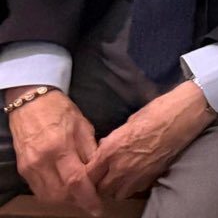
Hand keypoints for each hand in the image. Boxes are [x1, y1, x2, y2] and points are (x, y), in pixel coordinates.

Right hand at [8, 89, 100, 213]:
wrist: (31, 103)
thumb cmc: (60, 110)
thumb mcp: (83, 125)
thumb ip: (91, 150)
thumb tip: (100, 171)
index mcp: (60, 146)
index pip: (76, 180)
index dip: (88, 197)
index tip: (98, 207)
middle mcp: (42, 160)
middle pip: (61, 194)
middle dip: (78, 200)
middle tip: (91, 198)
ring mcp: (30, 166)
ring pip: (49, 196)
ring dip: (66, 200)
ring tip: (79, 193)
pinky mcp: (23, 169)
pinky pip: (39, 190)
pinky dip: (53, 194)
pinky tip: (64, 188)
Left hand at [85, 80, 212, 198]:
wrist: (185, 114)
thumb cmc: (158, 111)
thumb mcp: (128, 122)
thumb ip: (113, 140)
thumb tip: (105, 147)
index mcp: (111, 150)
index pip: (88, 174)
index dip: (86, 173)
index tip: (89, 170)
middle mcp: (121, 166)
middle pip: (100, 189)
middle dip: (98, 184)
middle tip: (102, 176)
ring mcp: (137, 174)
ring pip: (116, 194)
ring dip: (114, 188)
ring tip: (118, 178)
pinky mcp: (152, 176)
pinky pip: (134, 189)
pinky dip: (131, 186)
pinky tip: (135, 175)